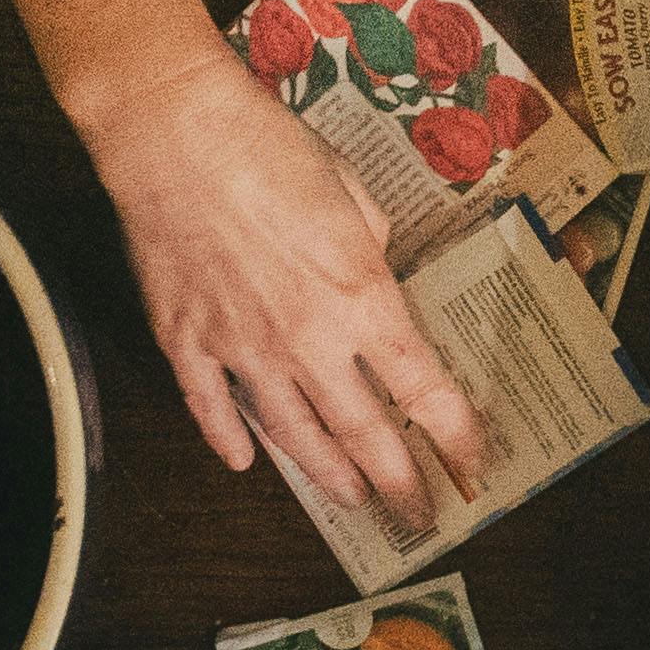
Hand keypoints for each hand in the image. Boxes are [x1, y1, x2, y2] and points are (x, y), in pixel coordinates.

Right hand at [83, 52, 488, 531]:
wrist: (176, 133)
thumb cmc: (271, 146)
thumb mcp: (354, 192)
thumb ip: (370, 250)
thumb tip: (373, 279)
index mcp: (361, 297)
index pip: (422, 390)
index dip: (454, 437)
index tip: (473, 467)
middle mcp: (307, 340)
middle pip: (362, 432)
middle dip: (397, 482)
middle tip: (417, 515)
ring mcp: (241, 348)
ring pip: (291, 435)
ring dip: (326, 474)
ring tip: (350, 497)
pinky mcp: (185, 340)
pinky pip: (210, 409)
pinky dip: (228, 441)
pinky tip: (244, 463)